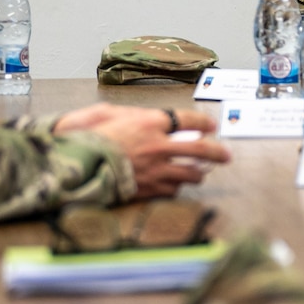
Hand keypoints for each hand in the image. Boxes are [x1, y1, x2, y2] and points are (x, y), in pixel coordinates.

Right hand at [58, 104, 231, 198]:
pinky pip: (173, 190)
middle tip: (227, 155)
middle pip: (201, 149)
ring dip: (199, 172)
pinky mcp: (150, 189)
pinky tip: (175, 184)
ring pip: (191, 173)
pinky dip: (176, 186)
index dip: (203, 122)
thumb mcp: (106, 113)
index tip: (211, 125)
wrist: (77, 168)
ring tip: (201, 171)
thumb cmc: (87, 138)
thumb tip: (145, 116)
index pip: (187, 119)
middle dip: (218, 152)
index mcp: (149, 123)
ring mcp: (157, 170)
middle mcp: (159, 146)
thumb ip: (130, 114)